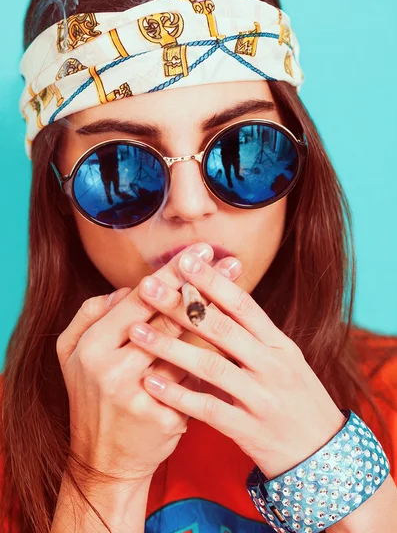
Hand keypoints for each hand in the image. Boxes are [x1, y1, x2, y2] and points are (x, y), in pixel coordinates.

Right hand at [56, 243, 238, 482]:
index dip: (172, 273)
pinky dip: (212, 358)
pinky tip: (237, 337)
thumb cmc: (90, 397)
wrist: (103, 462)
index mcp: (93, 346)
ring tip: (239, 288)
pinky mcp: (165, 419)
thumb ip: (89, 314)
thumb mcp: (70, 353)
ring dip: (217, 316)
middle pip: (169, 318)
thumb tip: (123, 290)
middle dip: (203, 286)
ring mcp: (140, 396)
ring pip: (188, 347)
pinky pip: (195, 380)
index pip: (139, 299)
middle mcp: (114, 369)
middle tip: (232, 261)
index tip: (199, 251)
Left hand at [131, 248, 345, 478]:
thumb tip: (215, 300)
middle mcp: (272, 365)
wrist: (323, 453)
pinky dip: (178, 395)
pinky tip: (151, 382)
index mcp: (279, 344)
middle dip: (181, 305)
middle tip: (148, 286)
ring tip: (137, 331)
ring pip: (211, 366)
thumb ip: (252, 335)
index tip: (185, 260)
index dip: (213, 281)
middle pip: (222, 328)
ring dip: (170, 347)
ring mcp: (262, 398)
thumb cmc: (297, 399)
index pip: (243, 304)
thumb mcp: (284, 360)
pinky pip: (209, 410)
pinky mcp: (250, 430)